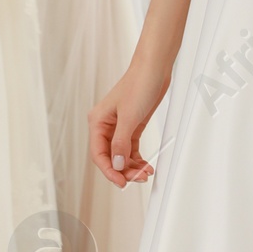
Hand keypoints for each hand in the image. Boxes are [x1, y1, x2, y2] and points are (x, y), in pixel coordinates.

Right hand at [89, 60, 170, 186]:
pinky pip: (131, 149)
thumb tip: (116, 164)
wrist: (154, 68)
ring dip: (132, 167)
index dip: (109, 170)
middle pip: (110, 157)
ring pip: (121, 155)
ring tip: (145, 174)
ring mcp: (119, 127)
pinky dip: (138, 159)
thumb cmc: (139, 84)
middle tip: (138, 179)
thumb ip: (121, 142)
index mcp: (97, 122)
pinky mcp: (132, 126)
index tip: (121, 182)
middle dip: (123, 170)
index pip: (98, 154)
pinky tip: (146, 166)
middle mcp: (105, 126)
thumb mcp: (129, 116)